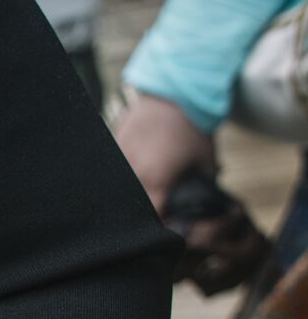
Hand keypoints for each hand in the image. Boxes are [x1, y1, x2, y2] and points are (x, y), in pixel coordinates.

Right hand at [114, 91, 216, 214]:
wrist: (172, 91)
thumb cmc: (191, 125)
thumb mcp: (206, 158)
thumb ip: (203, 182)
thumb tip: (203, 196)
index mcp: (155, 181)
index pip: (153, 218)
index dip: (161, 226)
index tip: (168, 226)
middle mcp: (132, 175)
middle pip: (132, 207)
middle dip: (144, 211)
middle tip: (156, 208)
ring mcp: (118, 161)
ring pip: (120, 190)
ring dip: (131, 194)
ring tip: (143, 189)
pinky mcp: (111, 147)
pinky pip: (114, 171)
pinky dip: (122, 176)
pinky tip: (134, 169)